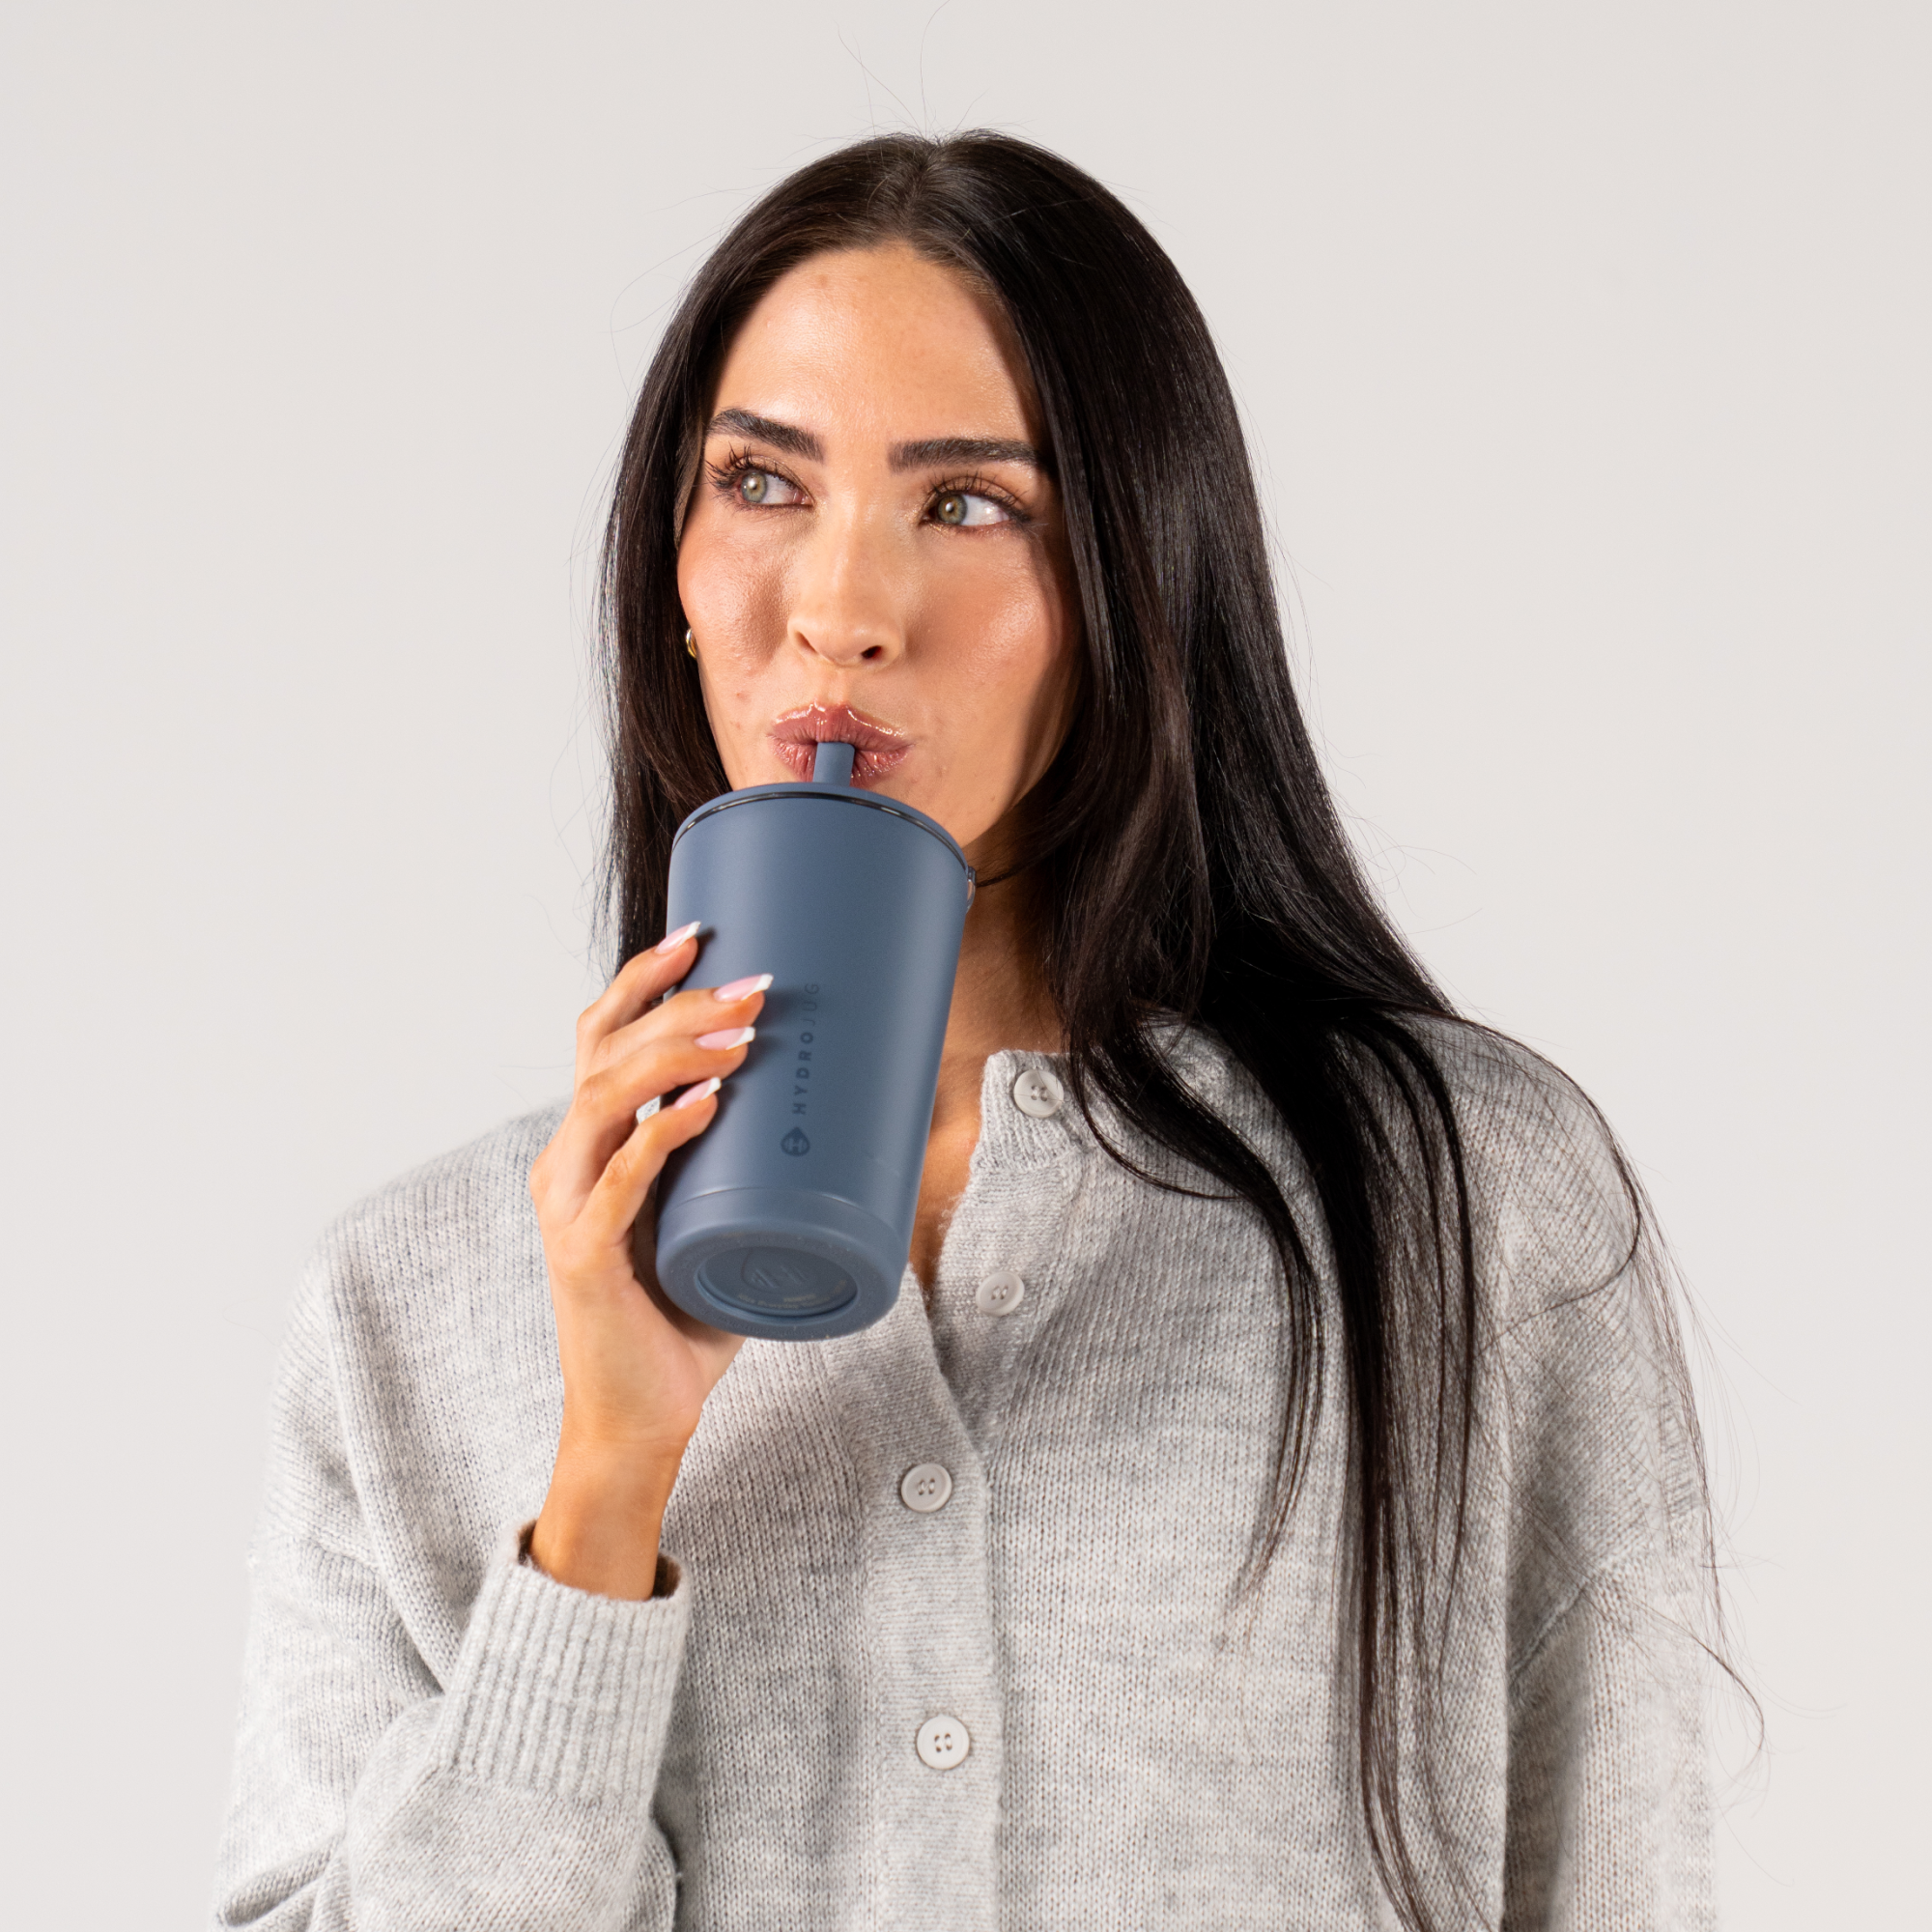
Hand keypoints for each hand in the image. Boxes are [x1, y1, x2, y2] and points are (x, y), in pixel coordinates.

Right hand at [525, 924, 765, 1597]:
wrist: (641, 1419)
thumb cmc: (684, 1317)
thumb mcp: (726, 1222)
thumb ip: (764, 1173)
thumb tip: (867, 1127)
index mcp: (590, 1142)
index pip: (602, 1036)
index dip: (645, 980)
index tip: (704, 935)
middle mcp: (567, 1161)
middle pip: (606, 1049)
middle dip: (679, 1004)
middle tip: (753, 982)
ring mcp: (570, 1205)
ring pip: (605, 1098)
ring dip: (676, 1054)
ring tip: (744, 1031)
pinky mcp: (585, 1255)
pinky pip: (620, 1179)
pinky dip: (662, 1133)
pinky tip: (706, 1105)